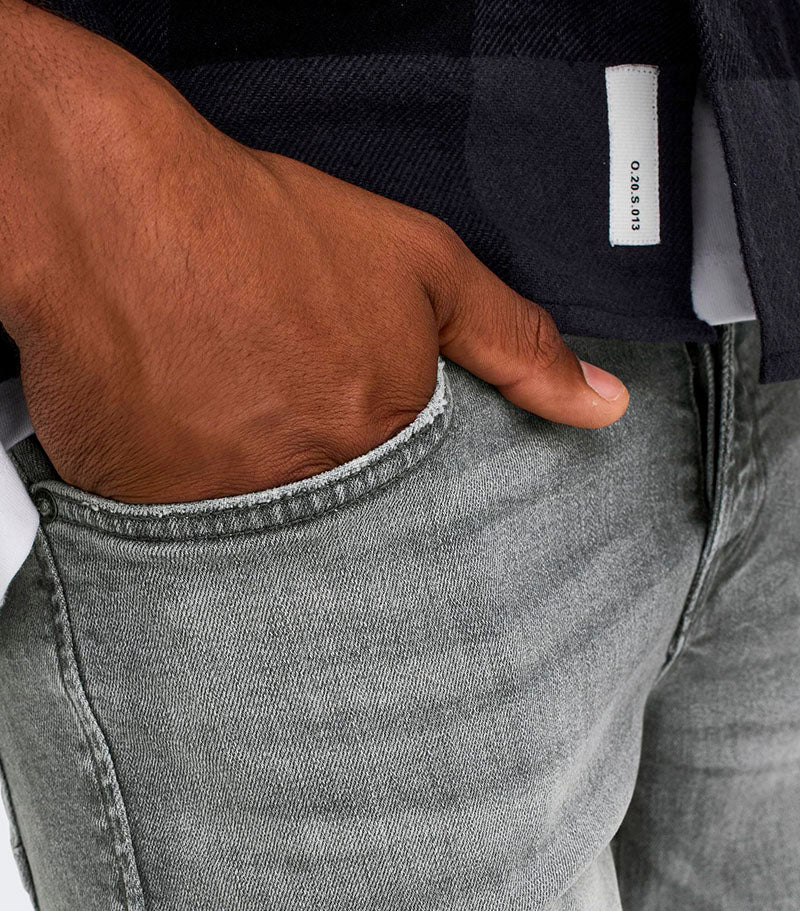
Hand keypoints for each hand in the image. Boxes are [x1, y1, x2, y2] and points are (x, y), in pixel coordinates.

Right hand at [0, 1, 627, 502]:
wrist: (115, 214)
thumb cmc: (262, 229)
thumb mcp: (420, 267)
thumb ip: (515, 342)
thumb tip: (603, 404)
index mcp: (383, 440)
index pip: (415, 514)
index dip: (385, 482)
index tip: (362, 463)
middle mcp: (311, 490)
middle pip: (336, 527)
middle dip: (315, 485)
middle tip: (277, 422)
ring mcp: (226, 508)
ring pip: (257, 532)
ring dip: (250, 491)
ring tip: (225, 419)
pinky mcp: (148, 513)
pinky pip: (181, 532)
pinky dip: (186, 495)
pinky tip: (179, 436)